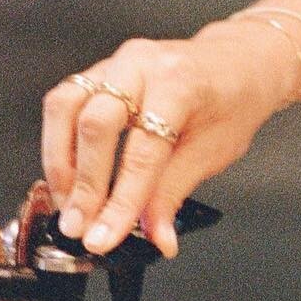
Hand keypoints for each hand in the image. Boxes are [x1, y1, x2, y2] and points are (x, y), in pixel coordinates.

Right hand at [41, 20, 300, 256]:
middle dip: (85, 185)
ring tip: (68, 204)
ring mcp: (118, 61)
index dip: (121, 200)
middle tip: (80, 227)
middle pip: (96, 125)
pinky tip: (68, 174)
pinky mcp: (101, 69)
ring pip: (67, 107)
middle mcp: (143, 64)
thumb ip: (174, 194)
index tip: (104, 236)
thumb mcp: (215, 151)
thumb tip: (156, 239)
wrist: (241, 62)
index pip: (143, 151)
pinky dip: (60, 141)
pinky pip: (66, 101)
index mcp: (180, 83)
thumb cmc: (234, 100)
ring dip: (61, 163)